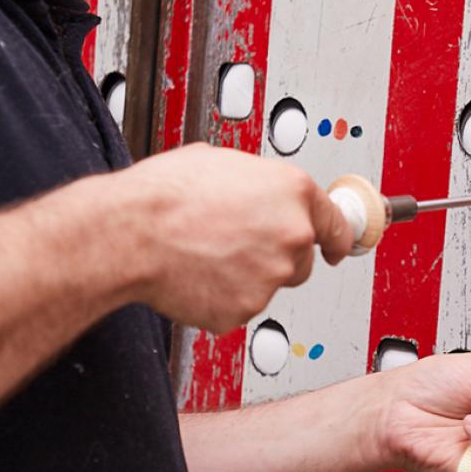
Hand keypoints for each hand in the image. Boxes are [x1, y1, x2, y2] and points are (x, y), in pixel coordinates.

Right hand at [118, 143, 354, 332]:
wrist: (132, 232)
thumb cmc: (167, 194)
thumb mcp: (225, 163)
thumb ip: (259, 184)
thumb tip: (259, 193)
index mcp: (294, 191)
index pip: (337, 223)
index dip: (337, 238)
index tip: (338, 248)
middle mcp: (293, 233)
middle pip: (302, 258)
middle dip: (276, 255)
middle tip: (236, 245)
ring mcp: (272, 275)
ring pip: (271, 283)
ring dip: (247, 275)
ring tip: (207, 255)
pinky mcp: (246, 308)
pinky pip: (241, 306)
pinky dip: (222, 297)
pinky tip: (198, 275)